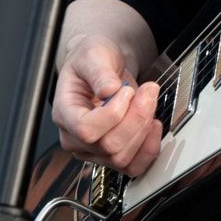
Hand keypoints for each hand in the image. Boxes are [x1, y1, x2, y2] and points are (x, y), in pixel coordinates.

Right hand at [51, 35, 161, 176]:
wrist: (103, 64)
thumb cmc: (93, 59)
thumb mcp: (93, 54)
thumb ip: (100, 71)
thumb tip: (109, 90)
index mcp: (66, 113)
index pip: (86, 130)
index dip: (113, 113)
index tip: (125, 90)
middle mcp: (76, 138)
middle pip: (109, 146)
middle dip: (137, 116)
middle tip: (148, 89)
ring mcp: (94, 149)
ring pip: (122, 157)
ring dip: (144, 127)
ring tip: (149, 101)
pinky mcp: (113, 153)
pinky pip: (133, 166)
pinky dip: (149, 148)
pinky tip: (154, 124)